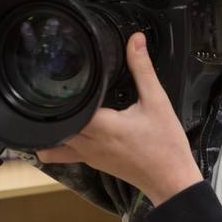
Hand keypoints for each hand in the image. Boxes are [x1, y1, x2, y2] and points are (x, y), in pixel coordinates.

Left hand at [37, 33, 202, 204]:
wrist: (172, 180)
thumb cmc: (166, 145)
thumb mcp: (157, 102)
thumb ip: (142, 69)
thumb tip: (136, 41)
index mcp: (102, 126)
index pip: (68, 108)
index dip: (61, 92)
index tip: (58, 76)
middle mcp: (89, 144)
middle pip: (55, 125)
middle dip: (51, 108)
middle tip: (50, 88)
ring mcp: (89, 156)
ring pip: (54, 143)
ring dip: (51, 127)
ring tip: (52, 109)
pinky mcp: (94, 163)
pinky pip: (66, 153)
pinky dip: (61, 141)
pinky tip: (69, 126)